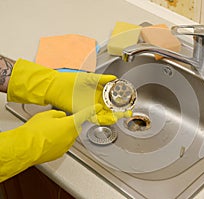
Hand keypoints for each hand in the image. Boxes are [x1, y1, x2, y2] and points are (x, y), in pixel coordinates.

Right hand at [0, 104, 99, 181]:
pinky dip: (57, 142)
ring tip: (47, 133)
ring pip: (68, 137)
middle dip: (68, 124)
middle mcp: (71, 136)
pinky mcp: (60, 153)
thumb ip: (58, 114)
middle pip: (75, 127)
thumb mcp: (46, 115)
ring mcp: (66, 146)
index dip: (92, 110)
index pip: (84, 115)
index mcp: (70, 124)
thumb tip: (62, 117)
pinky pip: (62, 145)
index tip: (97, 107)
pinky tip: (46, 141)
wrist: (25, 148)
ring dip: (62, 134)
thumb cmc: (34, 131)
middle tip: (55, 123)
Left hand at [7, 59, 130, 124]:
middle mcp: (95, 101)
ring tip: (119, 116)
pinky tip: (108, 117)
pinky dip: (101, 118)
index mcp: (98, 92)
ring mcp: (90, 107)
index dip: (120, 102)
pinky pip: (94, 117)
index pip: (112, 99)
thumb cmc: (70, 80)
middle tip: (127, 112)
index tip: (128, 103)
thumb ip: (103, 78)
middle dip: (119, 112)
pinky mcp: (83, 112)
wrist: (56, 86)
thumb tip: (114, 78)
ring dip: (112, 116)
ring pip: (104, 115)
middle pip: (110, 109)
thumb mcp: (90, 77)